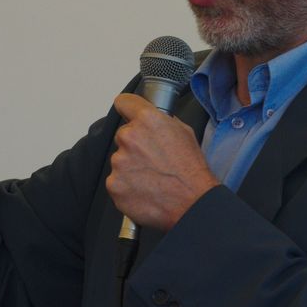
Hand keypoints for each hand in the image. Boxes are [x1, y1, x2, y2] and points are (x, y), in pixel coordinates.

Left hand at [107, 94, 218, 231]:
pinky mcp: (114, 185)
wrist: (192, 203)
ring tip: (151, 177)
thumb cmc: (191, 170)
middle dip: (134, 145)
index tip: (127, 113)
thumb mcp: (184, 132)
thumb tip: (151, 120)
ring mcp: (119, 162)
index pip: (124, 102)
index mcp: (147, 120)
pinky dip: (127, 186)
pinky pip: (116, 181)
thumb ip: (162, 121)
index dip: (128, 108)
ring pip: (119, 159)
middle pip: (123, 135)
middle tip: (151, 158)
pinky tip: (145, 189)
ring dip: (130, 167)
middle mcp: (129, 137)